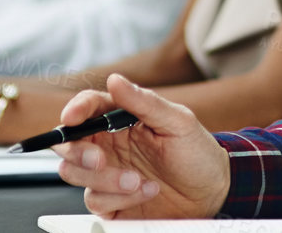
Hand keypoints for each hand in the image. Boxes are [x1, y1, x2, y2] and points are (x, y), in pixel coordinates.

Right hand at [55, 74, 229, 219]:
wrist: (212, 192)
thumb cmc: (197, 152)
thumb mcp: (178, 121)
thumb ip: (144, 102)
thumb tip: (115, 79)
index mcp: (121, 120)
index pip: (88, 108)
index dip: (75, 109)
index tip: (73, 117)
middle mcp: (108, 145)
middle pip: (69, 144)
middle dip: (79, 153)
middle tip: (100, 160)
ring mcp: (107, 174)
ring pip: (75, 174)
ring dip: (106, 180)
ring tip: (140, 180)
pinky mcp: (110, 202)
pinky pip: (95, 202)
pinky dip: (119, 199)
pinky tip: (146, 192)